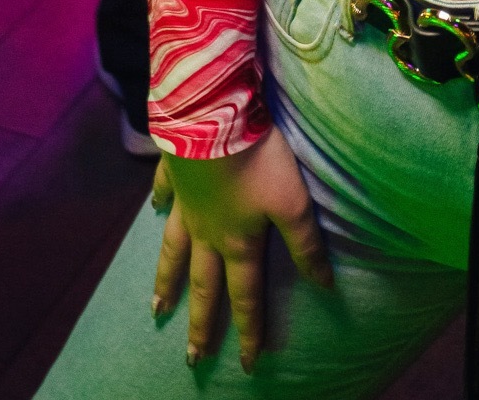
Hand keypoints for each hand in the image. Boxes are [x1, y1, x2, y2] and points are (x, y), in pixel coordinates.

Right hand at [151, 122, 332, 371]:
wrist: (213, 115)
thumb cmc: (258, 159)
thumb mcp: (292, 203)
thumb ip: (306, 245)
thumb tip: (325, 286)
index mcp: (238, 240)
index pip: (245, 295)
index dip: (249, 330)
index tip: (246, 364)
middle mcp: (207, 230)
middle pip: (204, 284)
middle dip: (200, 322)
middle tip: (192, 357)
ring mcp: (186, 202)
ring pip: (173, 249)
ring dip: (168, 279)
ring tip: (158, 307)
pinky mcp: (173, 170)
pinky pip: (163, 193)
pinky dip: (157, 203)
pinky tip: (154, 208)